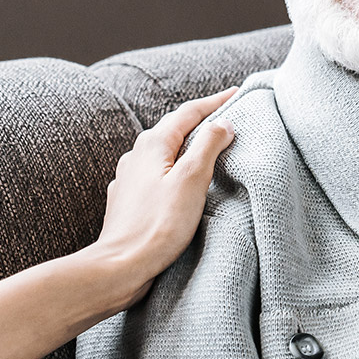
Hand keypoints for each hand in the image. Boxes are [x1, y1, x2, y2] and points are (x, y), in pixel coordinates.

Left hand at [90, 87, 237, 311]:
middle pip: (173, 130)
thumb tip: (223, 123)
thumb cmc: (158, 225)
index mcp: (152, 144)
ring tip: (206, 148)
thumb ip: (208, 146)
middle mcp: (136, 156)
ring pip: (163, 153)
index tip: (237, 93)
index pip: (188, 112)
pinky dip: (173, 171)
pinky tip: (179, 182)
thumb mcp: (192, 180)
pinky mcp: (128, 201)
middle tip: (226, 116)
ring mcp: (129, 179)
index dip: (215, 102)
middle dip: (200, 121)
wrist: (121, 266)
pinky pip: (155, 175)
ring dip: (186, 147)